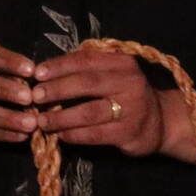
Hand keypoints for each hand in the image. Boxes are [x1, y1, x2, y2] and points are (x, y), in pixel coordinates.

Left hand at [32, 48, 167, 155]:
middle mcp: (130, 83)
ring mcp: (132, 110)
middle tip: (35, 96)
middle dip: (57, 89)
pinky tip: (60, 135)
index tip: (37, 73)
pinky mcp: (130, 133)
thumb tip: (43, 73)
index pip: (85, 60)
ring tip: (41, 120)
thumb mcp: (112, 74)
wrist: (160, 122)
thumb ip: (85, 70)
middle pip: (86, 83)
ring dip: (61, 117)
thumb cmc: (125, 94)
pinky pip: (95, 135)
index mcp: (122, 63)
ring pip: (89, 112)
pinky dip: (74, 135)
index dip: (59, 66)